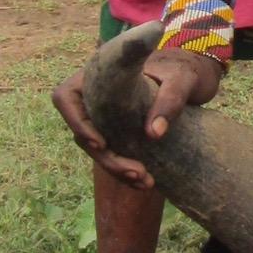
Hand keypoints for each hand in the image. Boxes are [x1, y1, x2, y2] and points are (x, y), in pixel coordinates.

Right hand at [52, 49, 223, 190]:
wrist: (186, 78)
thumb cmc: (180, 69)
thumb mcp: (181, 78)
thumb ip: (171, 98)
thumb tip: (154, 133)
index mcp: (96, 74)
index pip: (66, 97)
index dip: (76, 122)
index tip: (101, 142)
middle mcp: (93, 97)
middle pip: (82, 132)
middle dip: (106, 157)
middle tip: (137, 172)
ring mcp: (101, 117)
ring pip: (97, 149)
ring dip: (116, 170)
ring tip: (146, 182)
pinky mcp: (114, 133)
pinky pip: (111, 154)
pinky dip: (125, 172)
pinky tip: (147, 183)